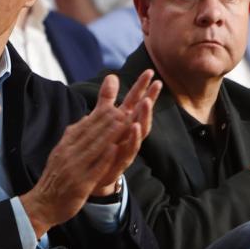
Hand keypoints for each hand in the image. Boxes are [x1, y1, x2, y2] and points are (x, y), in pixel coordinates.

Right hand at [21, 73, 157, 236]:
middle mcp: (69, 153)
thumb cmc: (55, 178)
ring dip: (110, 133)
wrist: (43, 203)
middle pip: (91, 133)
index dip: (100, 115)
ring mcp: (74, 168)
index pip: (85, 126)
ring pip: (94, 147)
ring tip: (124, 121)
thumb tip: (87, 119)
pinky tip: (115, 148)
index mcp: (66, 145)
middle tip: (125, 106)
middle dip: (109, 119)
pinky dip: (104, 157)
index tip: (115, 104)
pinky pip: (94, 168)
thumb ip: (75, 136)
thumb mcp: (62, 152)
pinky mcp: (79, 183)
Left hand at [89, 69, 161, 195]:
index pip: (135, 101)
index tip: (150, 72)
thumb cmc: (101, 145)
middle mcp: (129, 134)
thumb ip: (107, 98)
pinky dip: (132, 140)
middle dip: (150, 100)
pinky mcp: (120, 162)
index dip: (142, 87)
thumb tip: (112, 76)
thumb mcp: (102, 119)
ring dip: (144, 118)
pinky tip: (134, 129)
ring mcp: (127, 148)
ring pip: (139, 133)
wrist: (92, 176)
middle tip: (157, 85)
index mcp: (124, 122)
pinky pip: (129, 151)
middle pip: (142, 115)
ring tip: (145, 104)